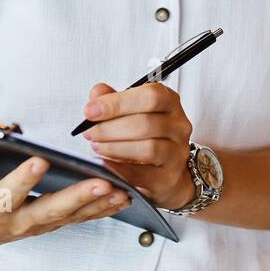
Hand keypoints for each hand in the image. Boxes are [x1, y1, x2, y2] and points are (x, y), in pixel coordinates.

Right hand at [0, 132, 130, 246]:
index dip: (23, 179)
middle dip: (78, 197)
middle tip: (102, 183)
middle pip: (50, 210)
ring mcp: (38, 226)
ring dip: (99, 205)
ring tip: (123, 190)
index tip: (41, 161)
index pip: (8, 194)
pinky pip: (81, 218)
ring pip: (72, 217)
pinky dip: (103, 209)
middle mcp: (18, 223)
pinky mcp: (53, 224)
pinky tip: (125, 197)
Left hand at [81, 82, 195, 210]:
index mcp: (169, 101)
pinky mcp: (170, 177)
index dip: (118, 103)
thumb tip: (97, 93)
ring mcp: (177, 152)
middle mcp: (179, 125)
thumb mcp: (128, 112)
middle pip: (146, 123)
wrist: (165, 171)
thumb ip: (112, 100)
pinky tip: (104, 165)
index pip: (150, 96)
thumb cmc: (144, 136)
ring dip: (115, 148)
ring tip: (97, 147)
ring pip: (148, 148)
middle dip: (111, 128)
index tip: (91, 110)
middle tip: (90, 132)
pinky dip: (119, 169)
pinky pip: (142, 174)